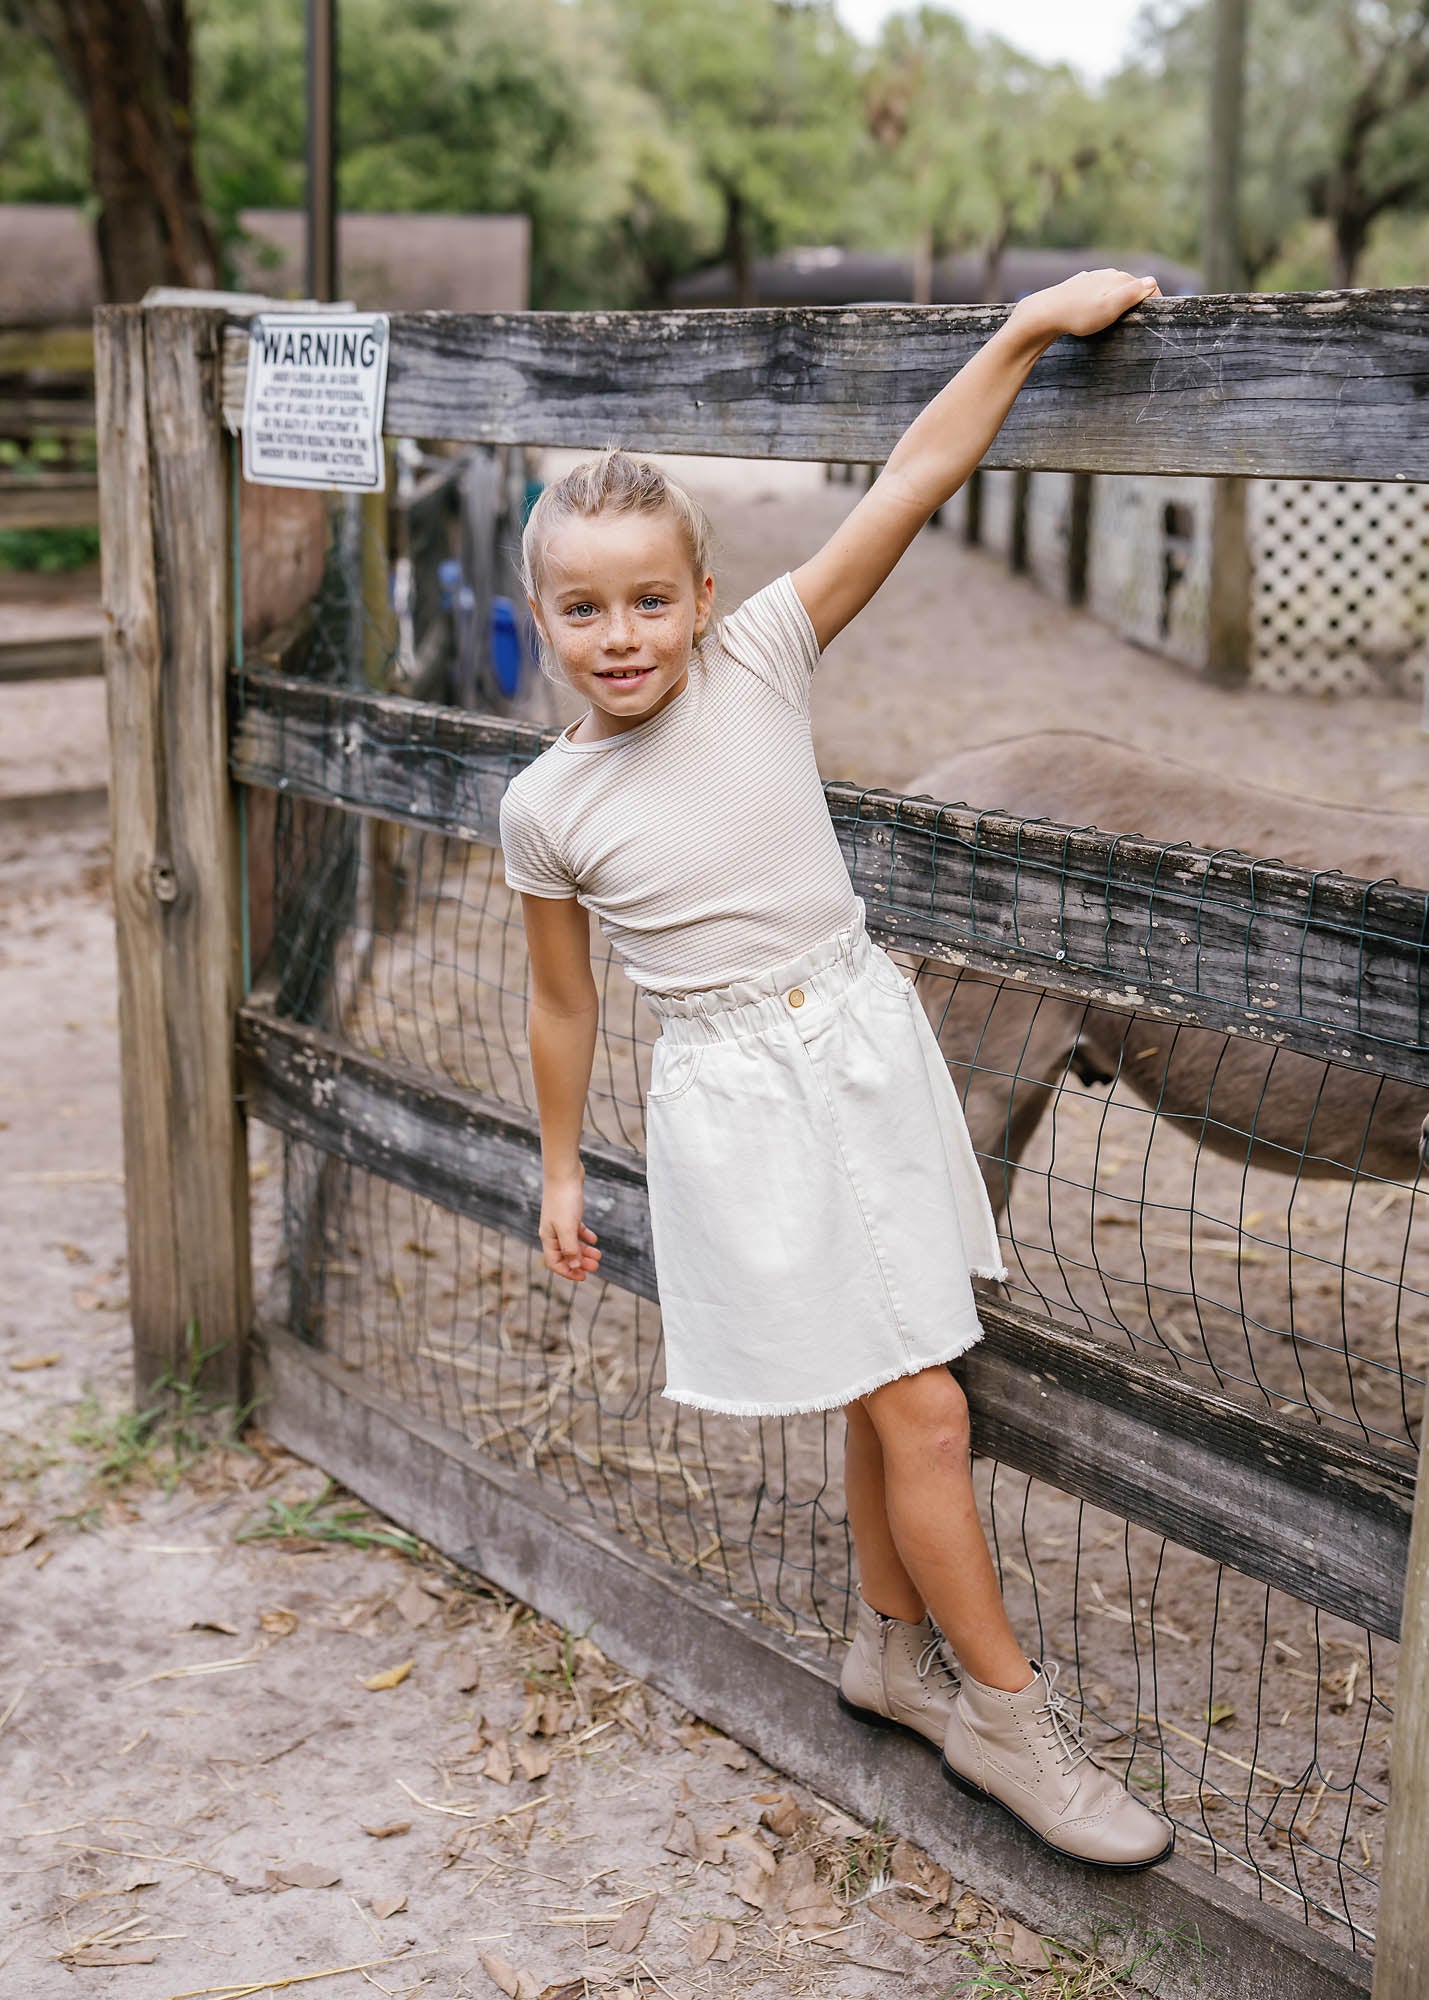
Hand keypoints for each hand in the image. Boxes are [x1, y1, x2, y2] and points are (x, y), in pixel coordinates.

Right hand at [540, 1168, 601, 1282]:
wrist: (564, 1173)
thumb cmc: (563, 1200)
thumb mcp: (568, 1228)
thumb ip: (571, 1248)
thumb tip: (575, 1266)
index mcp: (548, 1238)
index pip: (555, 1263)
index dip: (569, 1272)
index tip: (584, 1277)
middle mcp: (552, 1232)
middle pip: (566, 1254)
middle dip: (580, 1262)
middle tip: (596, 1267)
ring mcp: (560, 1222)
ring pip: (572, 1243)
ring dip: (585, 1251)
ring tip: (599, 1255)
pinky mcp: (569, 1213)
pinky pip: (577, 1230)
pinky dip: (585, 1236)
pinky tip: (594, 1239)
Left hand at [1012, 267, 1161, 343]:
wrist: (1045, 313)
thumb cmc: (1079, 314)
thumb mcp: (1110, 307)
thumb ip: (1132, 294)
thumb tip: (1152, 281)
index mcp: (1119, 278)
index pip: (1147, 286)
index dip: (1154, 301)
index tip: (1155, 317)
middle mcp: (1107, 274)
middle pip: (1131, 286)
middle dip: (1138, 299)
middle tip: (1139, 319)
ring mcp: (1092, 278)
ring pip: (1113, 287)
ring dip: (1120, 299)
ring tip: (1120, 315)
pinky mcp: (1079, 286)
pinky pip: (1098, 291)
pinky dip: (1103, 299)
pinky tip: (1096, 308)